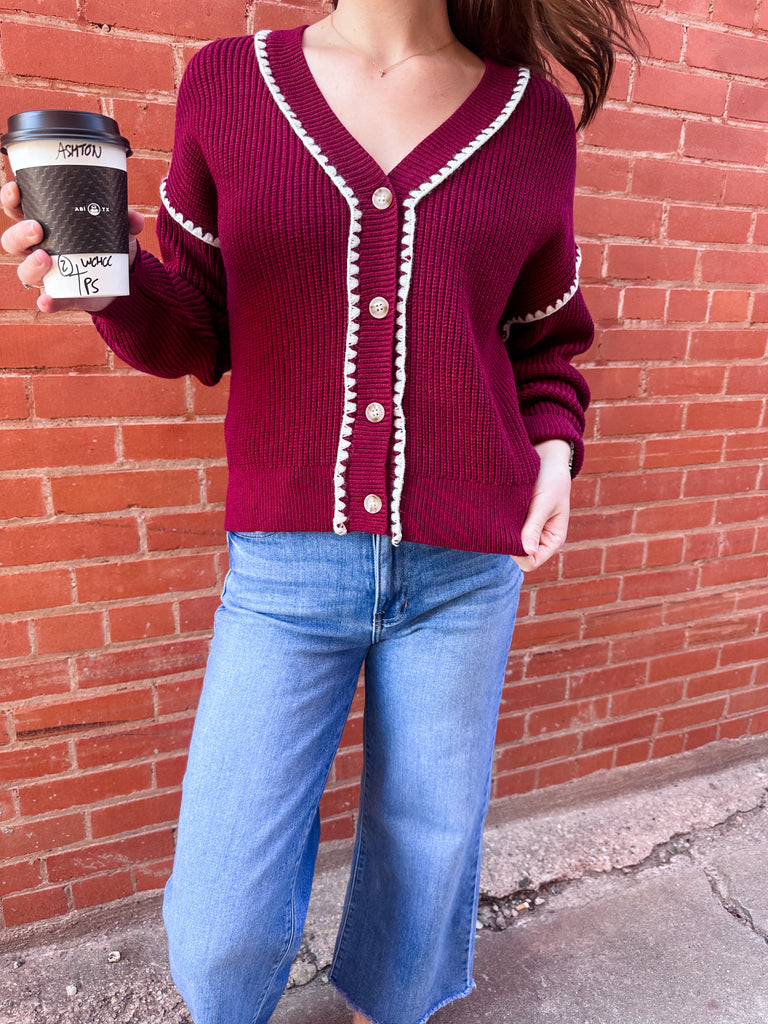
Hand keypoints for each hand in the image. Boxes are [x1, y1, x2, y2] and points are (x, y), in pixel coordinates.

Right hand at [1, 180, 143, 313]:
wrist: (121, 278)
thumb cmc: (107, 244)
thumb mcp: (117, 229)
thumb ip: (124, 221)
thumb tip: (134, 218)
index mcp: (44, 225)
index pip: (17, 210)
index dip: (10, 200)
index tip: (15, 189)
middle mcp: (38, 249)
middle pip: (12, 241)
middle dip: (19, 234)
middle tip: (37, 228)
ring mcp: (47, 274)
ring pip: (24, 272)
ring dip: (30, 265)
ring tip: (45, 259)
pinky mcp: (61, 296)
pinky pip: (49, 301)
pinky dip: (47, 302)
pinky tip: (48, 300)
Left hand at [512, 439, 572, 571]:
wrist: (546, 456)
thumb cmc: (551, 478)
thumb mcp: (545, 501)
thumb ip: (534, 525)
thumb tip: (526, 551)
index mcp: (553, 539)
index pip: (532, 562)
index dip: (518, 554)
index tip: (508, 535)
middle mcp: (539, 538)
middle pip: (518, 555)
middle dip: (508, 543)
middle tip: (500, 522)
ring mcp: (526, 530)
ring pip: (508, 543)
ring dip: (503, 532)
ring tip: (499, 514)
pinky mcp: (515, 519)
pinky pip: (504, 530)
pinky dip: (499, 523)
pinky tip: (496, 511)